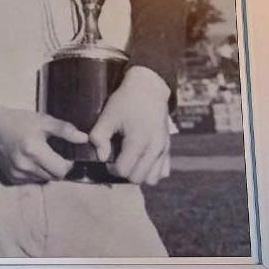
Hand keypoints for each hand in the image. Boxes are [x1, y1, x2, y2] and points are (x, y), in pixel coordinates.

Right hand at [0, 101, 88, 184]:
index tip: (66, 154)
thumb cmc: (19, 121)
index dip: (68, 164)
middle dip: (59, 167)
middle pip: (55, 177)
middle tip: (55, 154)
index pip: (62, 170)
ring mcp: (18, 174)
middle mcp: (25, 165)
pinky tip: (31, 160)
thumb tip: (84, 138)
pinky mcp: (13, 178)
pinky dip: (36, 172)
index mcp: (34, 150)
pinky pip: (33, 180)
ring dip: (48, 170)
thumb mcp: (43, 120)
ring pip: (45, 179)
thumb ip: (64, 130)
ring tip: (42, 155)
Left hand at [89, 66, 170, 185]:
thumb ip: (99, 137)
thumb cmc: (125, 102)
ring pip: (152, 179)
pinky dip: (152, 170)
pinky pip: (163, 171)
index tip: (108, 157)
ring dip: (139, 173)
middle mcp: (154, 148)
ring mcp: (164, 149)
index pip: (123, 171)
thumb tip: (101, 157)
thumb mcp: (107, 116)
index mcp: (138, 140)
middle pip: (137, 178)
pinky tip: (142, 158)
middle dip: (124, 172)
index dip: (111, 167)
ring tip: (130, 160)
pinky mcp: (169, 148)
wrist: (148, 89)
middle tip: (117, 159)